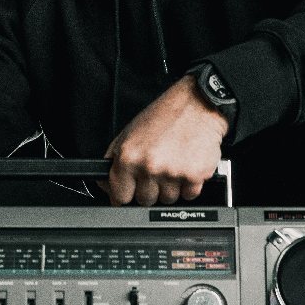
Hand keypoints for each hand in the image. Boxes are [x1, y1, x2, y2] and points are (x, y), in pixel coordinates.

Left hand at [103, 76, 227, 206]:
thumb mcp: (129, 132)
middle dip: (150, 188)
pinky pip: (188, 195)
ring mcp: (172, 173)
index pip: (120, 196)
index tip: (131, 189)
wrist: (197, 104)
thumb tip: (106, 187)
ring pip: (167, 199)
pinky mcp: (195, 176)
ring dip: (170, 187)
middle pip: (145, 200)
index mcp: (129, 156)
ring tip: (173, 162)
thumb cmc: (164, 116)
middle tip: (157, 168)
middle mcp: (149, 166)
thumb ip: (114, 161)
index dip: (126, 193)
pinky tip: (186, 164)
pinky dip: (189, 184)